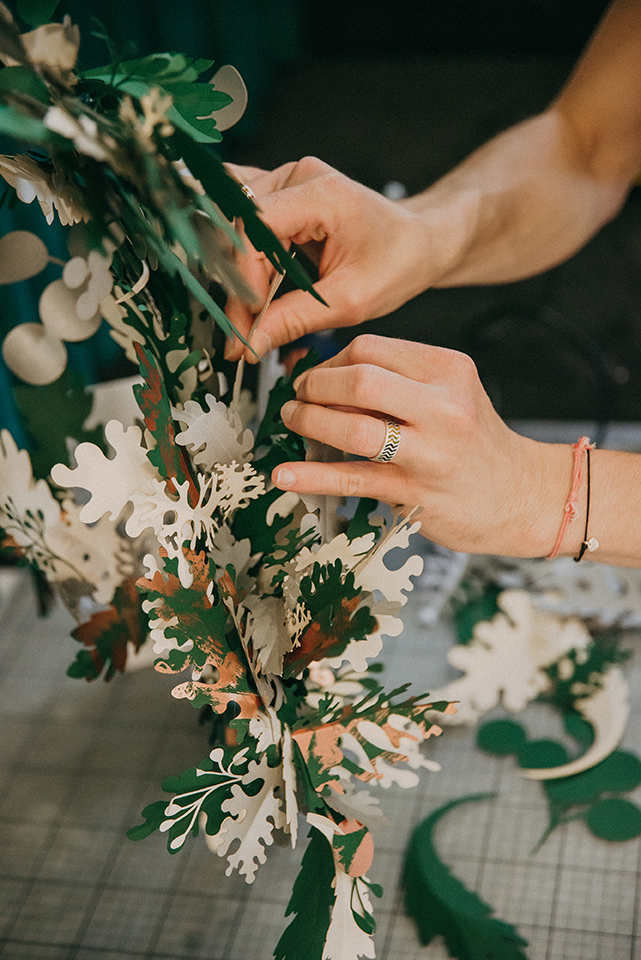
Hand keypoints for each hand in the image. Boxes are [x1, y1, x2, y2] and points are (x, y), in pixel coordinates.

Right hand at [223, 158, 440, 360]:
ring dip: (237, 274)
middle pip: (239, 228)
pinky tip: (251, 285)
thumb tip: (251, 343)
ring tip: (252, 314)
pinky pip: (242, 220)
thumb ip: (295, 320)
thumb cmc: (397, 261)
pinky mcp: (280, 195)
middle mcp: (298, 177)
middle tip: (245, 332)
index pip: (255, 227)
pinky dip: (240, 256)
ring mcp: (285, 181)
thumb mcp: (350, 301)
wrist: (418, 242)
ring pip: (233, 226)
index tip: (253, 318)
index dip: (245, 276)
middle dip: (238, 285)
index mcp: (322, 193)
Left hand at [273, 334, 572, 557]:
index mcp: (449, 370)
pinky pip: (351, 479)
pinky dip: (310, 476)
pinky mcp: (413, 491)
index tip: (316, 376)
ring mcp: (429, 452)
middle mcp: (443, 407)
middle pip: (359, 380)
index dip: (330, 361)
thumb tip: (328, 376)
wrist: (521, 497)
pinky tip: (284, 475)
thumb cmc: (476, 444)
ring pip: (352, 428)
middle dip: (314, 387)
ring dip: (308, 423)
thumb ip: (399, 380)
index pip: (371, 349)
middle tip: (298, 397)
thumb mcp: (452, 393)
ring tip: (293, 422)